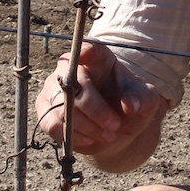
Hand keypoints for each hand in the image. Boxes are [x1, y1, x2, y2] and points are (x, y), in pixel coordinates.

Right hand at [35, 41, 163, 158]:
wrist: (115, 130)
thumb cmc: (129, 107)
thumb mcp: (145, 101)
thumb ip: (142, 99)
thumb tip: (129, 104)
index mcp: (98, 59)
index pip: (91, 50)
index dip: (86, 51)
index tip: (85, 54)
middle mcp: (71, 68)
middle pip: (75, 84)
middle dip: (96, 110)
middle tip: (115, 125)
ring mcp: (53, 87)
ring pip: (62, 107)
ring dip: (87, 126)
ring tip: (107, 135)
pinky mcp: (44, 108)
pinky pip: (51, 123)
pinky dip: (72, 136)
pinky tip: (89, 140)